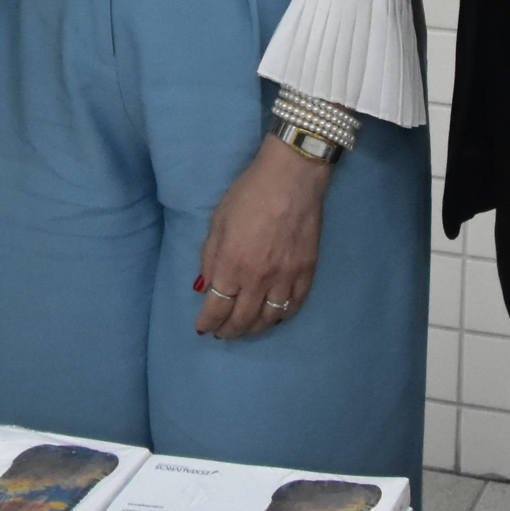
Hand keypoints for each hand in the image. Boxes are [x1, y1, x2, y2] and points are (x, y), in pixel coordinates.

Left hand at [193, 137, 329, 338]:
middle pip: (242, 319)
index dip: (207, 322)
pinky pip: (294, 306)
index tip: (202, 327)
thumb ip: (209, 257)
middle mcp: (258, 279)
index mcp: (232, 266)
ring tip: (245, 328)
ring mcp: (285, 279)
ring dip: (253, 329)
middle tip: (221, 333)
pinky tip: (273, 317)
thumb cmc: (249, 194)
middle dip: (228, 331)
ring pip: (268, 319)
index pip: (216, 308)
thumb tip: (204, 287)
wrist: (292, 178)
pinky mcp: (307, 273)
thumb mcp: (218, 221)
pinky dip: (281, 317)